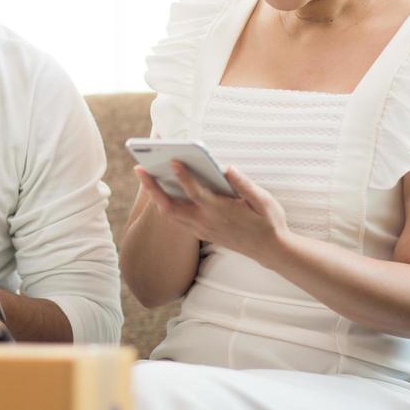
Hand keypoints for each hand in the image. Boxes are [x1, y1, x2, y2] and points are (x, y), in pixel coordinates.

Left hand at [134, 162, 290, 268]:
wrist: (270, 250)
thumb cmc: (267, 221)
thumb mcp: (263, 200)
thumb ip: (244, 184)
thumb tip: (226, 168)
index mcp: (220, 211)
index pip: (195, 192)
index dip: (183, 175)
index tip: (172, 160)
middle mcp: (206, 222)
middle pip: (171, 206)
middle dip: (152, 187)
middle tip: (139, 168)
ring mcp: (202, 229)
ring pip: (170, 214)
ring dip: (155, 196)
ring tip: (146, 176)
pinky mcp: (202, 234)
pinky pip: (177, 220)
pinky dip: (166, 205)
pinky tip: (163, 191)